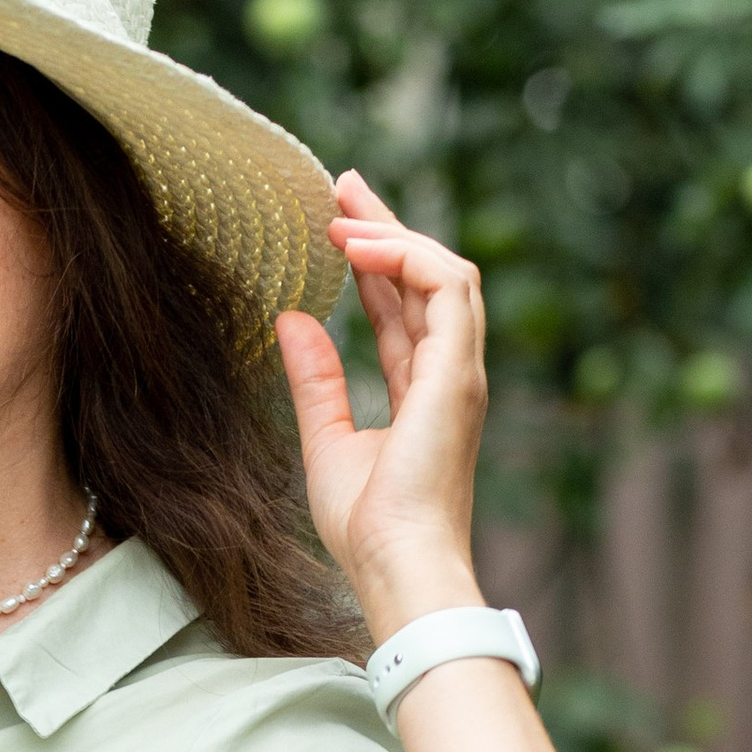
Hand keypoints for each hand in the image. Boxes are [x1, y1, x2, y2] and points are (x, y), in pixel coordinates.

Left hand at [277, 168, 489, 646]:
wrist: (396, 566)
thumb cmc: (367, 527)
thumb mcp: (325, 439)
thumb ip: (315, 378)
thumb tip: (292, 319)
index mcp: (422, 391)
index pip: (402, 306)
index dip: (373, 260)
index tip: (334, 224)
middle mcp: (448, 374)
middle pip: (426, 277)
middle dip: (386, 226)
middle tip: (342, 184)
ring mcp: (460, 371)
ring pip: (446, 271)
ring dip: (395, 234)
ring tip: (340, 212)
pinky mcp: (459, 372)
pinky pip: (448, 287)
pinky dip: (405, 258)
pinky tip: (356, 247)